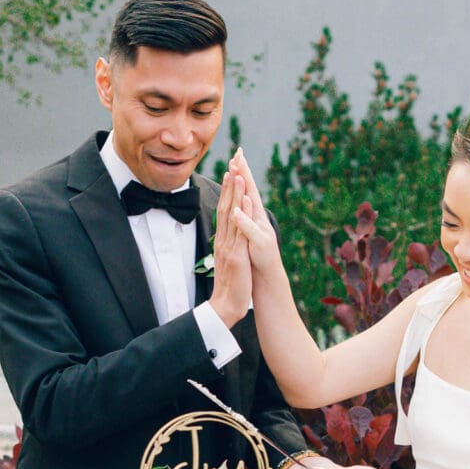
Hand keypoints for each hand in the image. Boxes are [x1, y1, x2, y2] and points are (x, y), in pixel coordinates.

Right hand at [209, 170, 252, 326]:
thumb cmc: (229, 286)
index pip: (224, 211)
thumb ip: (228, 247)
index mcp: (223, 241)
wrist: (225, 306)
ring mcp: (229, 246)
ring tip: (238, 174)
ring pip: (231, 215)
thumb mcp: (228, 262)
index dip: (227, 191)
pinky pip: (240, 231)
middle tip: (232, 162)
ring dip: (235, 194)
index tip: (230, 172)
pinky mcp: (237, 255)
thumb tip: (228, 237)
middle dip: (229, 184)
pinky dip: (243, 214)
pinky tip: (246, 201)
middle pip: (226, 207)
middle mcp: (224, 240)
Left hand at [227, 148, 280, 275]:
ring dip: (245, 191)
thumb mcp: (245, 235)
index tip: (235, 155)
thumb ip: (242, 219)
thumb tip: (236, 204)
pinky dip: (244, 220)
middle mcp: (259, 220)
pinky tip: (237, 210)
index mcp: (253, 217)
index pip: (246, 191)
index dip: (240, 173)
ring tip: (238, 174)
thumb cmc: (254, 257)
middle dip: (244, 174)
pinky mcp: (259, 244)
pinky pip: (249, 231)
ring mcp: (260, 231)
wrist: (266, 278)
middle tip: (238, 154)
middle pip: (250, 193)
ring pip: (251, 209)